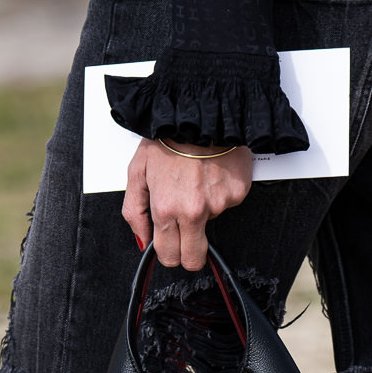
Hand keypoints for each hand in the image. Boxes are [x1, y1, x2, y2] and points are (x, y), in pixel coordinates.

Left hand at [122, 138, 253, 270]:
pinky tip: (211, 173)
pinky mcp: (237, 194)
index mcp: (166, 209)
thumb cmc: (167, 138)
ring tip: (195, 180)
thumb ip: (134, 210)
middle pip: (194, 258)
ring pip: (211, 223)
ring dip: (204, 209)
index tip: (171, 249)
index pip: (169, 255)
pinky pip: (227, 202)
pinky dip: (219, 192)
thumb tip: (141, 239)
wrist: (199, 114)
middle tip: (187, 234)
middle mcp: (193, 212)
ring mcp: (218, 204)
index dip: (169, 255)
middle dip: (189, 254)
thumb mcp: (137, 172)